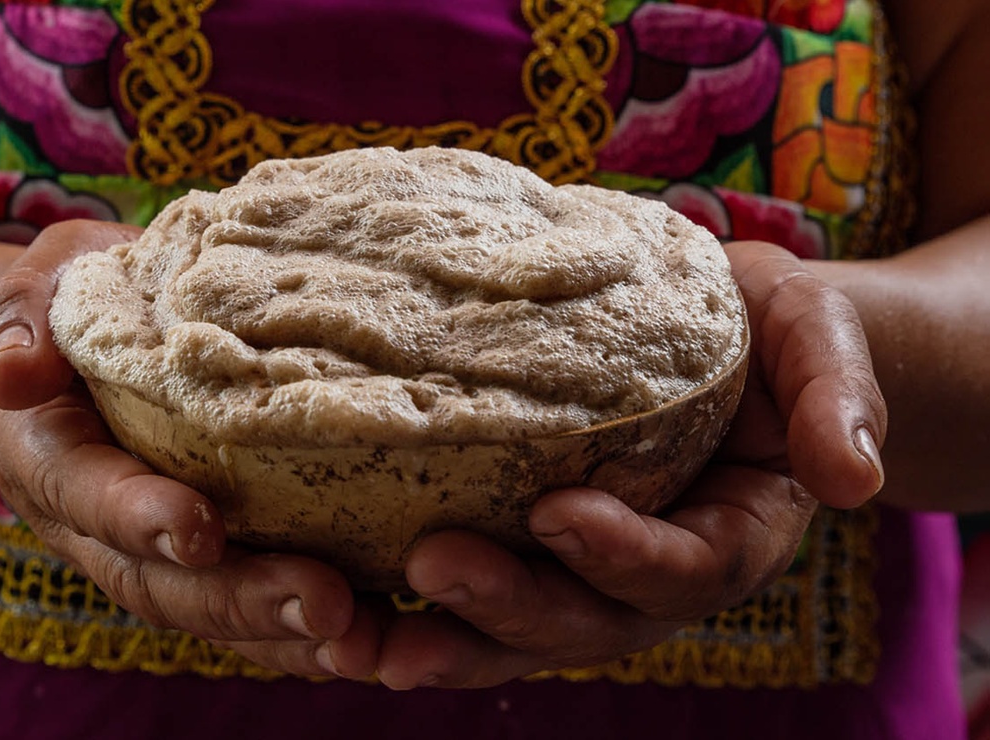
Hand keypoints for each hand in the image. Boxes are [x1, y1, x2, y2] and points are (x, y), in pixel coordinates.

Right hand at [0, 219, 379, 678]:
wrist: (89, 338)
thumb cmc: (74, 299)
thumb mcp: (39, 286)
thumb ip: (20, 322)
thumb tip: (11, 374)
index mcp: (51, 460)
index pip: (86, 497)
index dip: (138, 518)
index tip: (199, 528)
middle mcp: (101, 527)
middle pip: (161, 584)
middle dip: (242, 600)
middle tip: (325, 605)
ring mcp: (157, 552)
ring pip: (214, 612)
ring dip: (288, 636)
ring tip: (365, 640)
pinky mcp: (215, 554)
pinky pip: (255, 611)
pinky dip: (308, 633)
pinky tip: (378, 638)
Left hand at [375, 240, 886, 688]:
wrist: (722, 337)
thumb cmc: (766, 333)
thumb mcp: (819, 339)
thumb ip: (838, 395)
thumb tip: (851, 473)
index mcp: (729, 536)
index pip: (684, 570)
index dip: (624, 554)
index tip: (558, 510)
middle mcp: (650, 576)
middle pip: (583, 620)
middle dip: (508, 605)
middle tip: (432, 565)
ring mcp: (581, 574)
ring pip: (514, 633)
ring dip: (440, 642)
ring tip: (360, 641)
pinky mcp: (523, 551)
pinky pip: (470, 601)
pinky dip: (408, 618)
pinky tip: (342, 621)